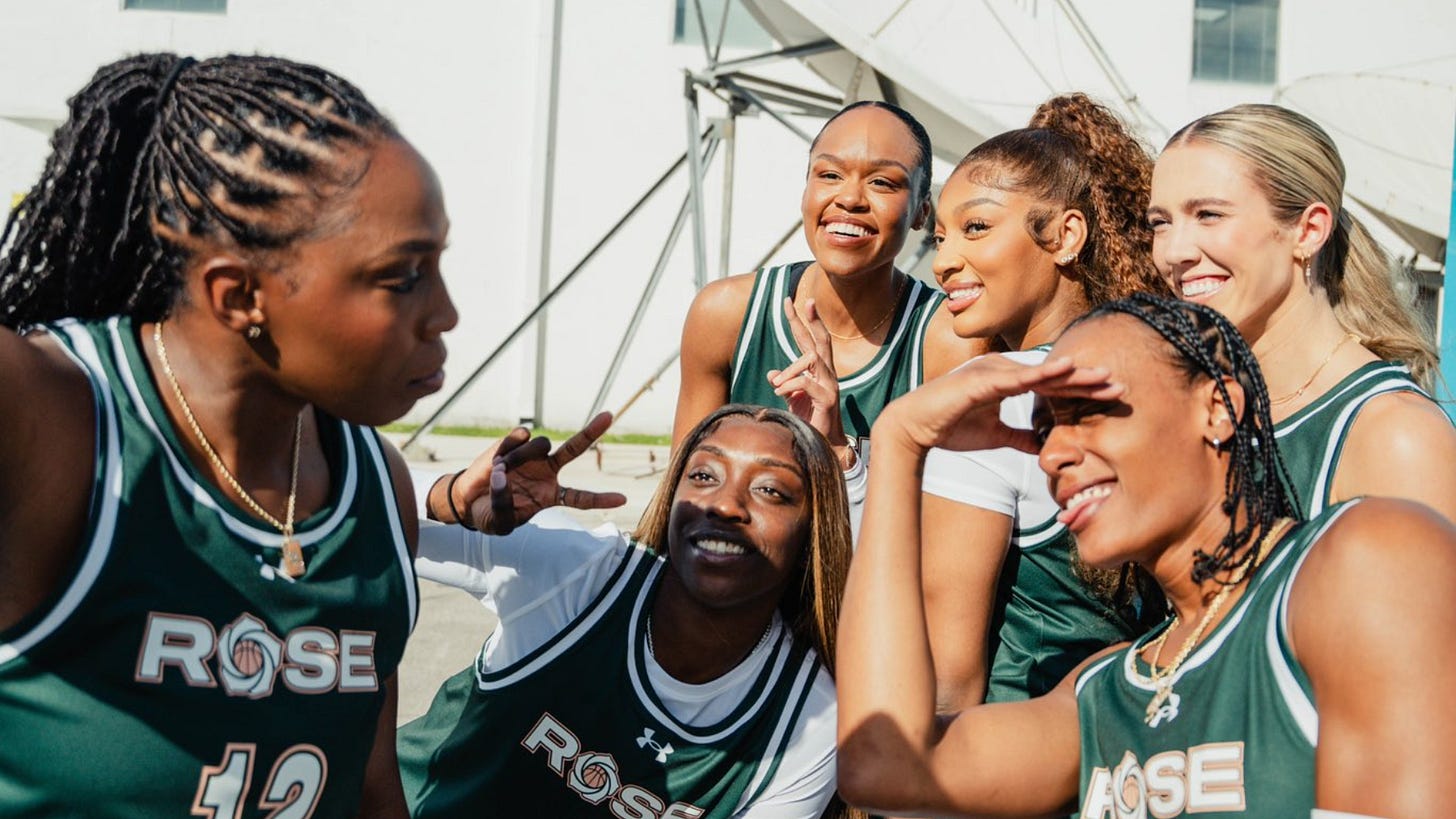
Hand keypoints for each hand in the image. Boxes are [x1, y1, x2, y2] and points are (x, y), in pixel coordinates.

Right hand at [439, 412, 627, 534]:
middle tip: (610, 414)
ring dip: (521, 457)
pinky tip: (497, 459)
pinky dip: (510, 446)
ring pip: (541, 443)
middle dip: (593, 431)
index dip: (601, 499)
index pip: (581, 497)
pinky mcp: (515, 442)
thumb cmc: (490, 514)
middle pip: (575, 448)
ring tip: (500, 471)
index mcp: (551, 495)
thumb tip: (503, 478)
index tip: (623, 499)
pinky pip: (521, 435)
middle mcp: (547, 471)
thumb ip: (504, 507)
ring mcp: (532, 455)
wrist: (469, 500)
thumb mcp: (500, 522)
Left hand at [768, 298, 848, 453]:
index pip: (809, 340)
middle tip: (800, 300)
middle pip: (819, 340)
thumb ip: (785, 383)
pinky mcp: (827, 400)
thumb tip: (772, 373)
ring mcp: (830, 385)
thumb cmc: (810, 419)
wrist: (824, 444)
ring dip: (790, 368)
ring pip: (812, 360)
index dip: (800, 320)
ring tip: (776, 384)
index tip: (790, 301)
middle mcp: (827, 374)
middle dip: (808, 320)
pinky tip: (779, 392)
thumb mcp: (792, 398)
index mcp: (818, 370)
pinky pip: (807, 384)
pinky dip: (790, 385)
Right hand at [877, 355, 1122, 454]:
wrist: (914, 429)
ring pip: (1040, 373)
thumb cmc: (950, 428)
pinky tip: (1064, 371)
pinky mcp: (981, 380)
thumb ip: (1019, 437)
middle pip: (1052, 375)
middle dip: (1086, 381)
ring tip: (1101, 377)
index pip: (1051, 385)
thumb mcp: (995, 436)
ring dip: (1072, 375)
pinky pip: (1017, 377)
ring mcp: (991, 371)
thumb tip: (1041, 446)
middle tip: (1118, 384)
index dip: (1080, 390)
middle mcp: (1002, 369)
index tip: (1110, 394)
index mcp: (1006, 380)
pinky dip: (1041, 374)